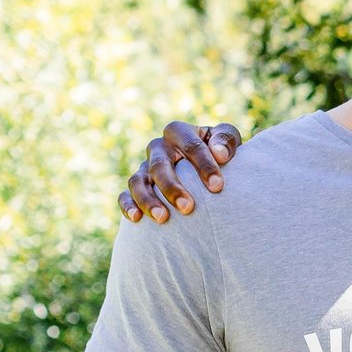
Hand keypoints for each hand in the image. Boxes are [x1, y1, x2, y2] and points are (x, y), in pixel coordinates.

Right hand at [120, 122, 242, 222]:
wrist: (207, 164)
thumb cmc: (219, 151)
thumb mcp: (227, 139)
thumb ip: (226, 140)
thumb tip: (219, 153)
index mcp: (179, 132)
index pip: (190, 146)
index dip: (204, 165)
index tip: (217, 187)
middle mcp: (158, 148)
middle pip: (159, 166)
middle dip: (172, 187)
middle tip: (188, 208)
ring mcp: (144, 167)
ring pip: (137, 181)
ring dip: (147, 200)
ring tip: (163, 218)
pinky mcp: (136, 185)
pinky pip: (124, 195)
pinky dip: (128, 205)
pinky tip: (137, 218)